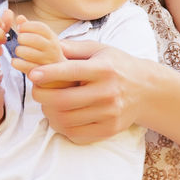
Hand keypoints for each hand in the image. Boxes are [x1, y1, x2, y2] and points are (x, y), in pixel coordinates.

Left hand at [11, 15, 64, 76]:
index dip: (27, 26)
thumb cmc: (47, 56)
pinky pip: (24, 66)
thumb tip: (20, 17)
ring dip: (19, 50)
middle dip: (22, 38)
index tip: (21, 29)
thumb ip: (31, 28)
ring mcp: (47, 62)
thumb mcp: (43, 40)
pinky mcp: (40, 75)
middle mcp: (52, 49)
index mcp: (53, 39)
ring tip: (19, 52)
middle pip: (33, 38)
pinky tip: (16, 62)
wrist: (58, 79)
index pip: (40, 27)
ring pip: (26, 52)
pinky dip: (16, 63)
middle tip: (20, 42)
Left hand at [28, 39, 147, 143]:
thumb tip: (46, 45)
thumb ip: (73, 48)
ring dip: (49, 113)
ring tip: (46, 104)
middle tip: (36, 91)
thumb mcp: (99, 50)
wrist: (147, 90)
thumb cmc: (117, 66)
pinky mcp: (110, 129)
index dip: (48, 74)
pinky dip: (62, 127)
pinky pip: (77, 134)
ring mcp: (110, 113)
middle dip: (42, 96)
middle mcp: (108, 92)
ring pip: (67, 119)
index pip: (71, 72)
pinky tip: (59, 117)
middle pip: (64, 100)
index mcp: (104, 69)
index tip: (33, 74)